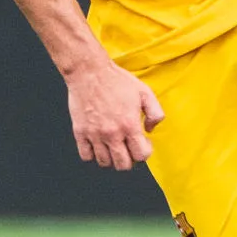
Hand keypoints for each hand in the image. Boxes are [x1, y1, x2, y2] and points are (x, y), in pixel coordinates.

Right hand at [66, 55, 163, 169]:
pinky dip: (92, 154)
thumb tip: (150, 129)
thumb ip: (155, 113)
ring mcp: (94, 134)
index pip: (141, 156)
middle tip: (127, 146)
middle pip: (123, 165)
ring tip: (113, 145)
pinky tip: (97, 144)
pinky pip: (86, 155)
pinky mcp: (80, 132)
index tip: (142, 142)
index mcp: (129, 125)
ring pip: (104, 162)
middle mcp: (112, 133)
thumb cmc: (116, 80)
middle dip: (129, 159)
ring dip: (111, 158)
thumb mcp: (145, 92)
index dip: (145, 152)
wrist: (89, 71)